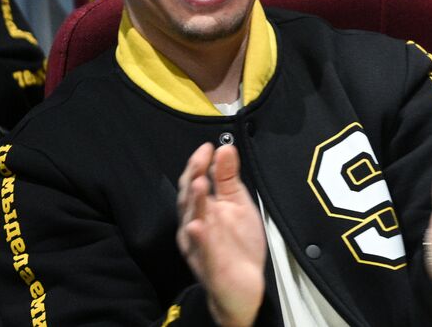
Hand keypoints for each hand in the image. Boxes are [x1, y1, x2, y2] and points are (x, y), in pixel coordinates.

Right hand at [176, 142, 265, 326]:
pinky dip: (200, 238)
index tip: (207, 147)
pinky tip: (197, 225)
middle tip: (200, 160)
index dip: (198, 165)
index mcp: (201, 209)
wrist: (242, 284)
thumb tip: (225, 148)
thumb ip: (228, 178)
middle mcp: (194, 226)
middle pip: (189, 200)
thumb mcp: (237, 204)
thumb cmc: (237, 243)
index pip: (193, 183)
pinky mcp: (209, 264)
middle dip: (193, 179)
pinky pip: (203, 250)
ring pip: (193, 222)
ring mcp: (199, 246)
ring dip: (195, 203)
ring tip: (199, 183)